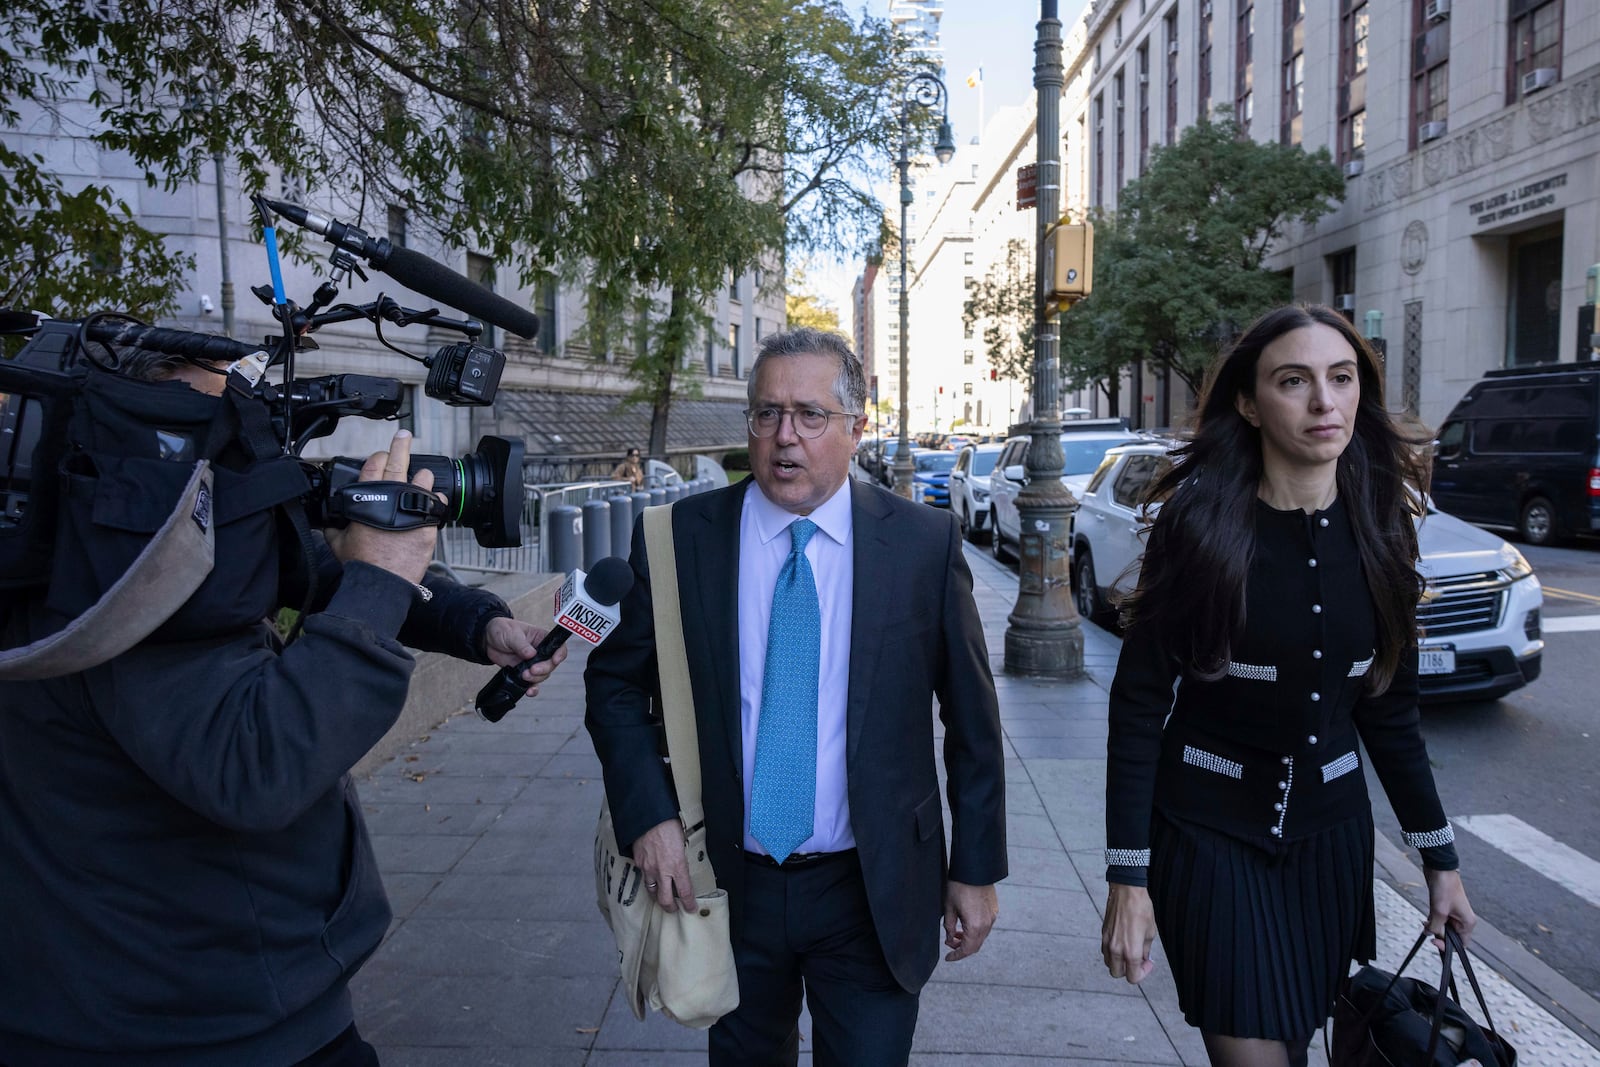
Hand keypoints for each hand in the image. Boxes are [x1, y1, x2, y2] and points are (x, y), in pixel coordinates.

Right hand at [328, 429, 440, 583]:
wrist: (382, 581)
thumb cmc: (361, 563)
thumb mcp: (339, 541)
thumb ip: (334, 527)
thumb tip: (328, 523)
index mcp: (369, 498)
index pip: (373, 464)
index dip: (377, 457)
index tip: (380, 456)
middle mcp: (393, 497)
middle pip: (397, 461)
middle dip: (400, 445)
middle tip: (403, 436)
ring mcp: (414, 508)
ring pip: (423, 478)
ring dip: (421, 475)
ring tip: (421, 475)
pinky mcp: (430, 522)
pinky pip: (437, 502)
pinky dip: (435, 499)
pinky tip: (434, 499)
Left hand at [482, 617, 566, 696]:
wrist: (488, 640)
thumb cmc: (502, 630)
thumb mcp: (512, 634)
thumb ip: (521, 645)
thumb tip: (531, 654)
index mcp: (542, 638)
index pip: (558, 647)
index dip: (560, 654)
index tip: (554, 660)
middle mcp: (541, 652)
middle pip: (551, 665)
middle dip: (543, 669)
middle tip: (531, 670)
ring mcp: (533, 663)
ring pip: (543, 676)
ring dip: (535, 678)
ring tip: (523, 675)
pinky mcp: (525, 672)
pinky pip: (532, 683)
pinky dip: (532, 688)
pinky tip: (529, 691)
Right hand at [631, 819, 693, 913]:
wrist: (649, 817)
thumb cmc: (669, 825)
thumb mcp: (683, 842)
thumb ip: (682, 857)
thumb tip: (683, 864)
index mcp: (677, 866)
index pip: (685, 892)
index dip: (689, 903)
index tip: (691, 909)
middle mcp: (662, 871)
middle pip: (665, 899)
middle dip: (670, 907)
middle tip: (673, 909)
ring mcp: (648, 868)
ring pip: (651, 890)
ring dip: (656, 896)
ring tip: (660, 897)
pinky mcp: (638, 862)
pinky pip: (643, 874)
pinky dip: (647, 877)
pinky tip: (650, 875)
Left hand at [943, 881, 998, 961]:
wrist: (974, 868)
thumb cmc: (959, 886)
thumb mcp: (949, 907)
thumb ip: (949, 926)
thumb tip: (949, 938)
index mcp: (975, 926)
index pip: (967, 949)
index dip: (956, 956)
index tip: (948, 958)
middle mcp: (987, 924)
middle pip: (975, 946)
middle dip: (962, 948)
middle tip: (950, 945)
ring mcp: (992, 917)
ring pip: (981, 937)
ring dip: (969, 939)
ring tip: (955, 933)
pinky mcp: (993, 910)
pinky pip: (985, 927)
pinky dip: (975, 931)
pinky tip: (965, 924)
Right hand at [1102, 883, 1156, 983]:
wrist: (1126, 891)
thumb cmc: (1141, 908)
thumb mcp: (1150, 932)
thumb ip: (1145, 950)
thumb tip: (1143, 958)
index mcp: (1131, 951)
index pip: (1133, 977)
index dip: (1143, 973)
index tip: (1147, 963)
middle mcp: (1116, 949)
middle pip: (1117, 973)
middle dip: (1128, 971)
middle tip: (1138, 962)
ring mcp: (1107, 942)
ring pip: (1109, 963)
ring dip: (1119, 963)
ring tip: (1129, 953)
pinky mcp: (1103, 934)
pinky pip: (1105, 951)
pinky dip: (1112, 953)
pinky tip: (1121, 944)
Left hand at [1424, 867, 1476, 949]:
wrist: (1439, 869)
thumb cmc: (1445, 887)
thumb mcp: (1439, 911)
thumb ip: (1435, 926)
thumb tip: (1429, 934)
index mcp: (1467, 923)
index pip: (1461, 944)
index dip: (1448, 946)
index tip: (1435, 941)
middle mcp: (1463, 920)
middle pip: (1451, 936)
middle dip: (1439, 935)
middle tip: (1429, 930)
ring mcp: (1454, 914)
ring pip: (1443, 928)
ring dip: (1434, 927)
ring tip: (1426, 922)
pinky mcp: (1445, 908)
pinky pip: (1439, 920)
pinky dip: (1432, 921)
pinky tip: (1425, 919)